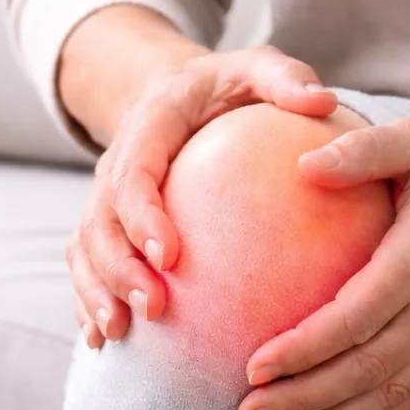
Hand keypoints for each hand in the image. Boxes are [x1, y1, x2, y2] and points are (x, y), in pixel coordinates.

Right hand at [70, 45, 338, 347]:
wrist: (174, 94)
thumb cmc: (226, 88)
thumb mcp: (254, 68)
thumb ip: (283, 79)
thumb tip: (324, 102)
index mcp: (146, 129)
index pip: (133, 173)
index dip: (143, 215)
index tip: (169, 255)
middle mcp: (114, 167)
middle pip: (99, 223)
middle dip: (118, 269)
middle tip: (154, 307)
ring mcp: (105, 202)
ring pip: (85, 250)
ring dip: (97, 292)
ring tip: (120, 333)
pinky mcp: (107, 230)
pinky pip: (87, 268)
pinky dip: (89, 303)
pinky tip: (107, 342)